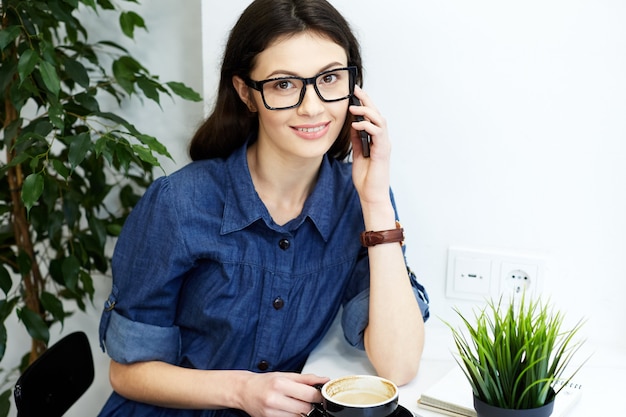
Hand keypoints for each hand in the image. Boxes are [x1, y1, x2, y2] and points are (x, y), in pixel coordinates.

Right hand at [237, 372, 328, 416]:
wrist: (244, 390)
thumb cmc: (265, 382)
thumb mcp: (285, 375)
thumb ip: (306, 378)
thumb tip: (324, 380)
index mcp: (280, 384)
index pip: (309, 394)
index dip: (319, 396)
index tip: (321, 395)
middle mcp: (275, 399)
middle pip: (305, 408)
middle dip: (310, 404)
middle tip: (307, 399)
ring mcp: (271, 412)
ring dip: (301, 412)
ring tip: (295, 404)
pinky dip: (293, 416)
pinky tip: (289, 410)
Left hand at [349, 86, 391, 205]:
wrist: (372, 195)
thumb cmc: (366, 178)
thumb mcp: (358, 155)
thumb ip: (357, 140)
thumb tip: (353, 125)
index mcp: (376, 140)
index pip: (372, 117)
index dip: (364, 103)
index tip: (354, 92)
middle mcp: (383, 140)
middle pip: (377, 114)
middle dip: (366, 100)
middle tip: (355, 89)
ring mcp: (384, 145)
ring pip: (379, 121)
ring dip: (366, 111)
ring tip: (353, 106)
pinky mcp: (382, 152)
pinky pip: (378, 134)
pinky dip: (367, 126)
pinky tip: (356, 124)